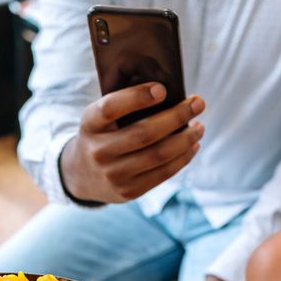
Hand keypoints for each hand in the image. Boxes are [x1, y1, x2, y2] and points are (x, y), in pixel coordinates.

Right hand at [60, 82, 204, 202]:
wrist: (81, 175)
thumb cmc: (100, 136)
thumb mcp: (99, 118)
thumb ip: (124, 105)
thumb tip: (170, 95)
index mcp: (90, 125)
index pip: (110, 108)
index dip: (136, 97)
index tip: (162, 89)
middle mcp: (98, 151)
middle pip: (144, 133)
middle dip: (177, 116)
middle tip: (198, 103)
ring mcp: (113, 175)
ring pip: (159, 155)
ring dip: (186, 139)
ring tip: (199, 126)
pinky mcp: (128, 192)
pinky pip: (163, 173)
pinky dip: (183, 158)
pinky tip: (192, 145)